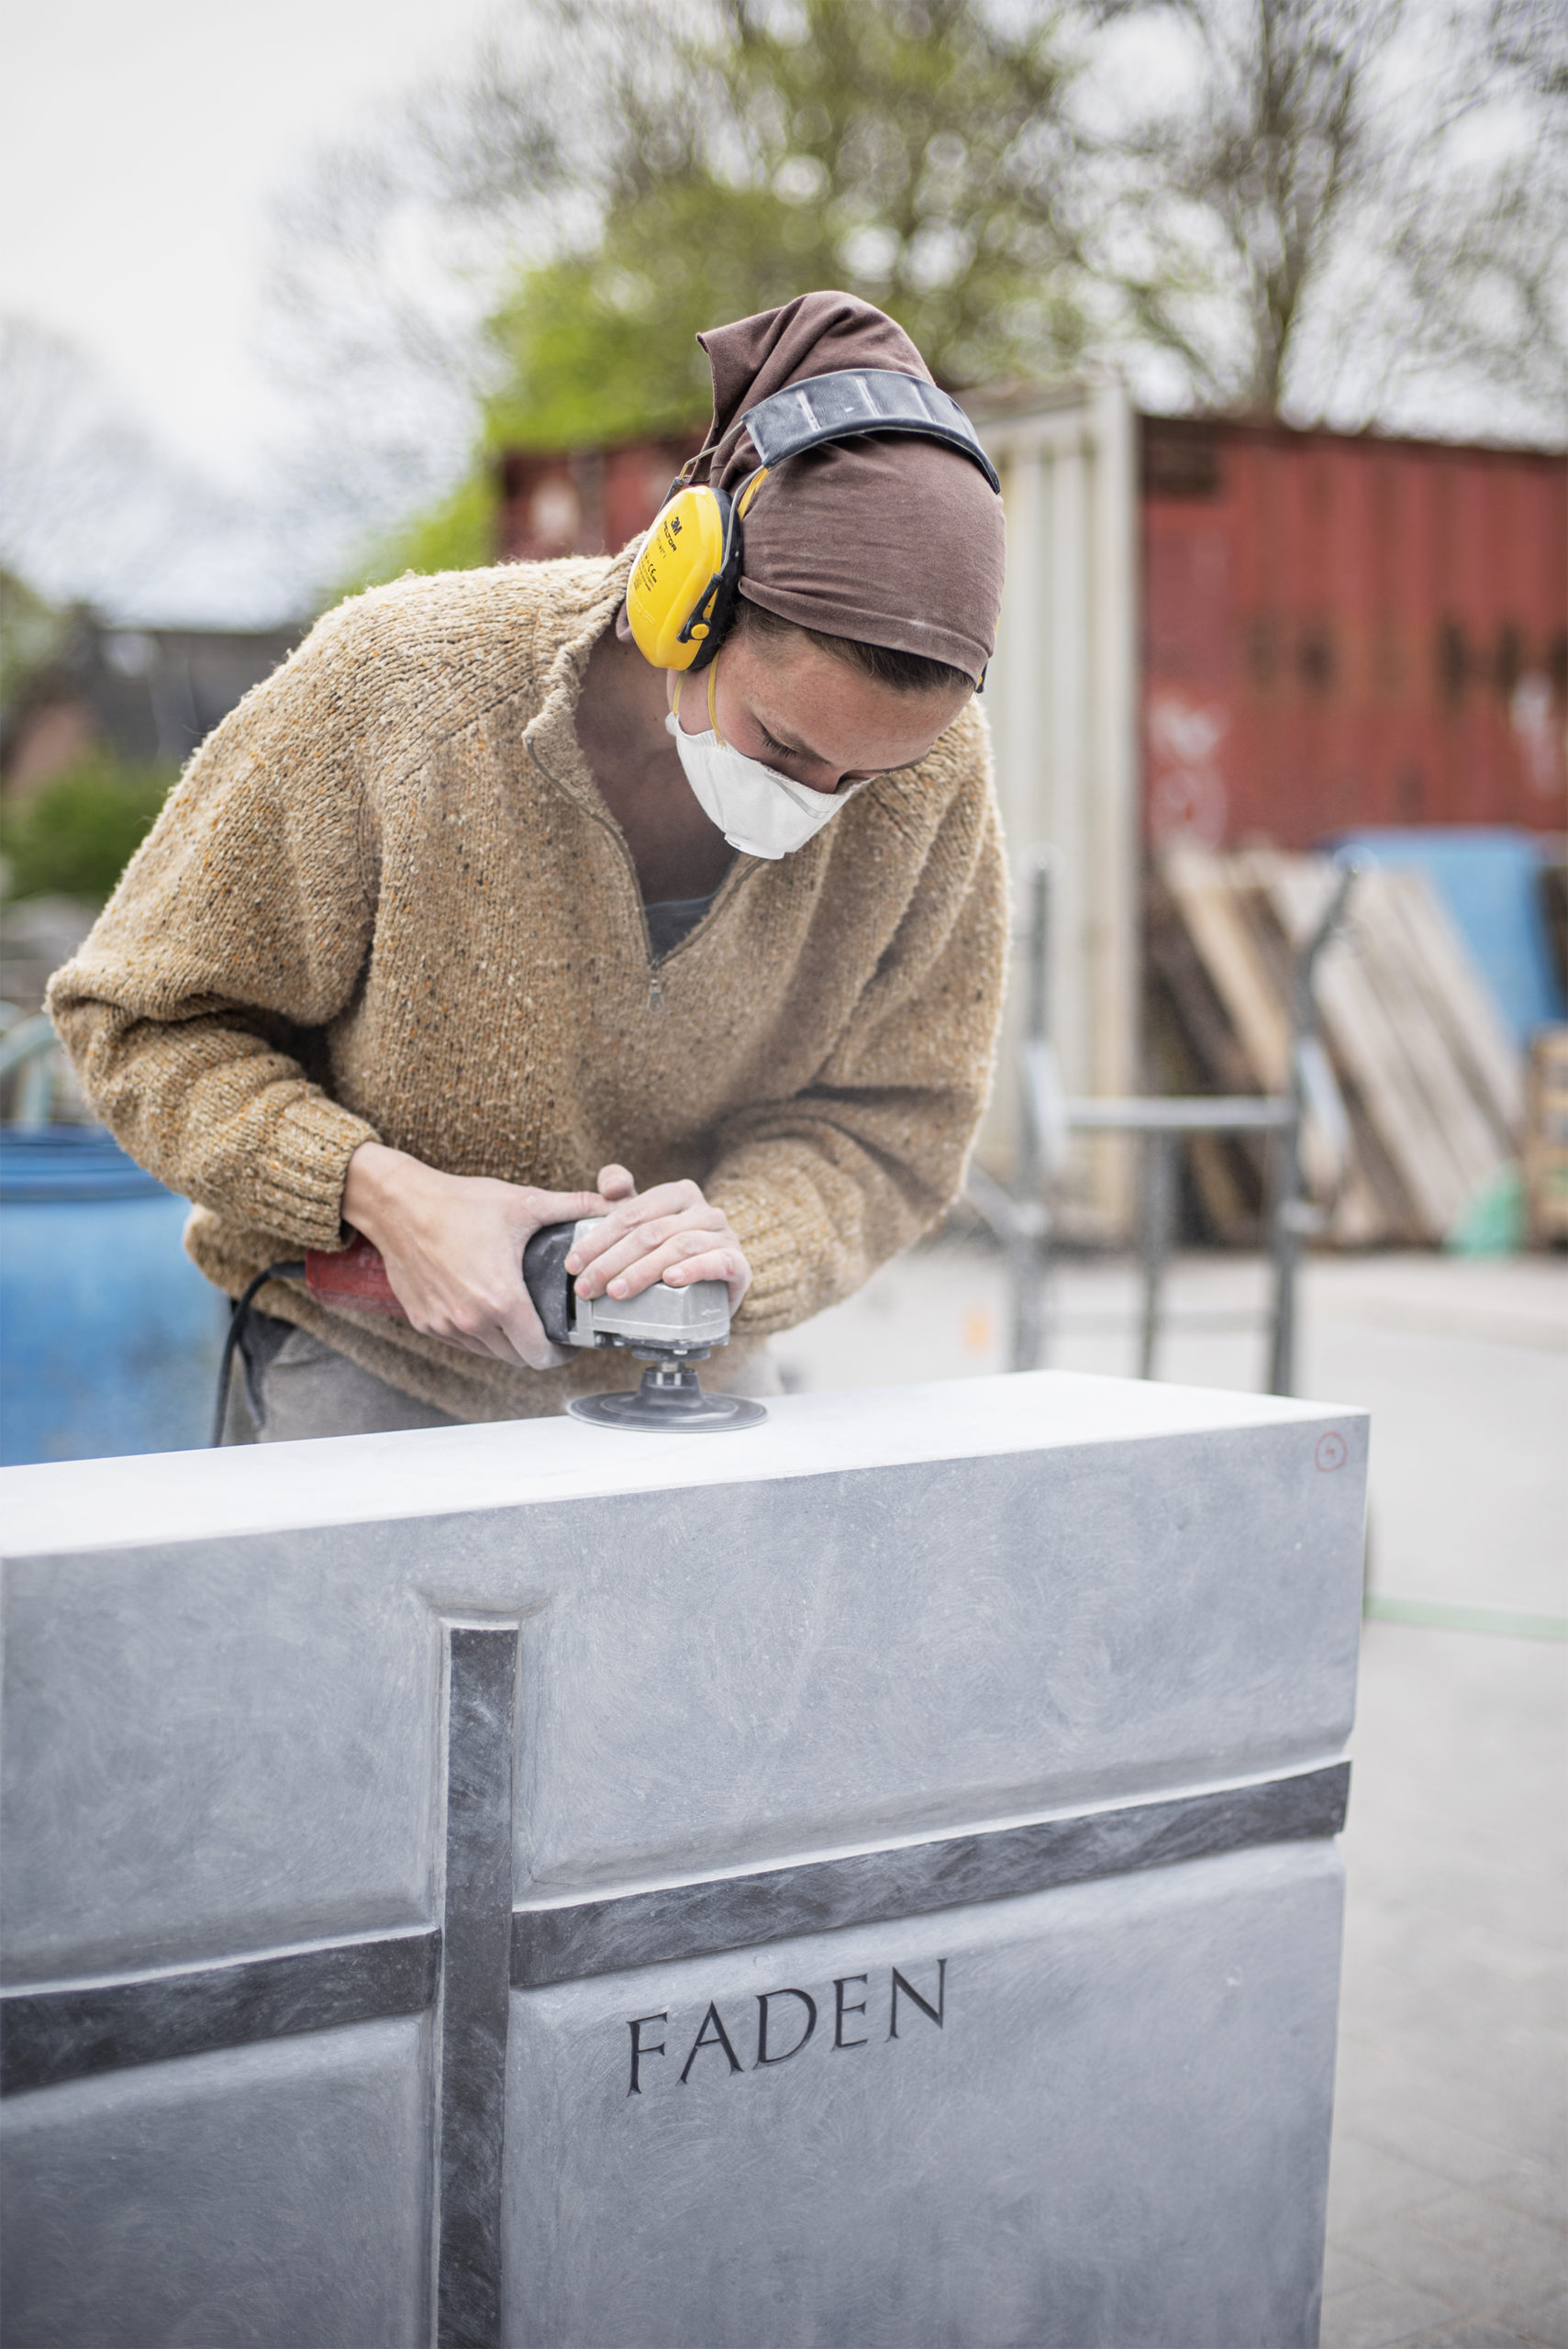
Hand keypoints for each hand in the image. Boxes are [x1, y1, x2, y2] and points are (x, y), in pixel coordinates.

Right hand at [342, 1142, 608, 1369]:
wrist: (400, 1205)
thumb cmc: (459, 1204)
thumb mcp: (523, 1203)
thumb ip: (572, 1207)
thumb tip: (609, 1205)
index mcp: (501, 1300)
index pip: (539, 1356)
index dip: (560, 1355)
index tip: (568, 1343)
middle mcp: (471, 1321)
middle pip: (516, 1359)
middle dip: (536, 1349)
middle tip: (547, 1327)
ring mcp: (444, 1325)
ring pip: (488, 1353)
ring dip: (505, 1342)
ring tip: (518, 1316)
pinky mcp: (424, 1322)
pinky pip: (460, 1341)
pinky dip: (476, 1333)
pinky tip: (484, 1308)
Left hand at [564, 1165, 751, 1315]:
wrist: (710, 1294)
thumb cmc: (669, 1258)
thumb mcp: (643, 1228)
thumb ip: (623, 1202)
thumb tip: (612, 1185)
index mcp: (680, 1194)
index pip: (633, 1212)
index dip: (598, 1238)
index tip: (573, 1264)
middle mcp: (706, 1210)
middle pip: (652, 1232)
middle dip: (612, 1261)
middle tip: (586, 1287)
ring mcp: (725, 1236)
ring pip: (679, 1247)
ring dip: (643, 1270)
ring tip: (616, 1291)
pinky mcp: (740, 1265)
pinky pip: (718, 1262)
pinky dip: (693, 1269)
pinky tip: (671, 1280)